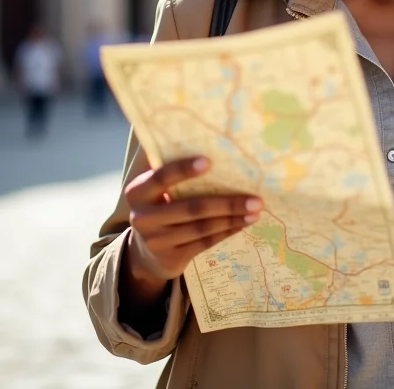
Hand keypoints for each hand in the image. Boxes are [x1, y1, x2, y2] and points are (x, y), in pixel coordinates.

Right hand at [124, 156, 263, 281]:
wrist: (146, 254)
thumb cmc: (159, 206)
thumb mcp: (153, 189)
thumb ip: (167, 167)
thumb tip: (195, 134)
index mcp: (137, 193)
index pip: (160, 178)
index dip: (183, 170)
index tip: (209, 161)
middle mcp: (143, 218)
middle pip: (191, 208)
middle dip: (227, 203)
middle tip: (255, 198)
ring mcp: (157, 241)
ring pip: (202, 227)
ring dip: (232, 218)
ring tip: (255, 210)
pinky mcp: (172, 258)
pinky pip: (205, 242)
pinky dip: (227, 231)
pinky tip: (243, 223)